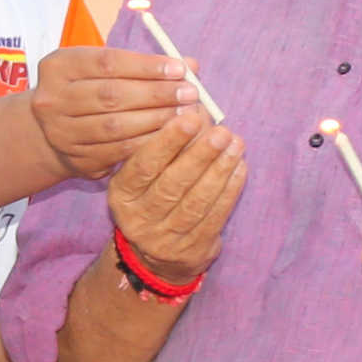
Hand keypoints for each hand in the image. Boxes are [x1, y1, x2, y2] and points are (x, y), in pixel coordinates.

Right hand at [34, 45, 211, 178]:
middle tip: (189, 94)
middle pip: (111, 95)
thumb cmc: (89, 91)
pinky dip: (146, 143)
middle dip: (156, 94)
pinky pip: (117, 152)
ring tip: (185, 115)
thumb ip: (142, 65)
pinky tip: (169, 137)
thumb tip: (189, 66)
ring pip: (115, 126)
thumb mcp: (104, 70)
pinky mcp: (76, 159)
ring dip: (155, 120)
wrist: (53, 132)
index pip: (107, 62)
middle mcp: (52, 99)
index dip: (146, 66)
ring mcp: (61, 132)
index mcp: (58, 67)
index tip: (179, 69)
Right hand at [106, 116, 246, 280]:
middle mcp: (138, 219)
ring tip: (236, 145)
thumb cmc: (154, 196)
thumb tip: (195, 106)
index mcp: (122, 194)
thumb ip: (167, 141)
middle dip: (200, 155)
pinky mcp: (191, 251)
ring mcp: (164, 239)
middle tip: (221, 132)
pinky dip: (229, 192)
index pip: (143, 166)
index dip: (167, 142)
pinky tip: (239, 169)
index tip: (191, 118)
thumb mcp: (147, 172)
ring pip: (195, 202)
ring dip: (219, 171)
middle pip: (171, 184)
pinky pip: (213, 218)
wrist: (154, 256)